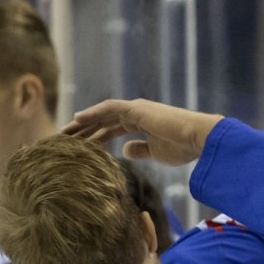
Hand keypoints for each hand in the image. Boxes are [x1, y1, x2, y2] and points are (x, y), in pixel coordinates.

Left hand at [62, 99, 223, 165]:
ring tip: (64, 132)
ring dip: (82, 123)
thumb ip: (140, 150)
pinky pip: (109, 109)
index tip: (79, 148)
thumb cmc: (184, 148)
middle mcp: (136, 113)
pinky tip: (77, 119)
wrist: (199, 139)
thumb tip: (124, 151)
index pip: (111, 130)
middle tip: (63, 141)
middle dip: (83, 131)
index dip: (95, 138)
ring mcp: (136, 109)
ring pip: (101, 115)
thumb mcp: (157, 154)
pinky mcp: (137, 109)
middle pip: (102, 121)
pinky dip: (92, 113)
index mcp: (142, 123)